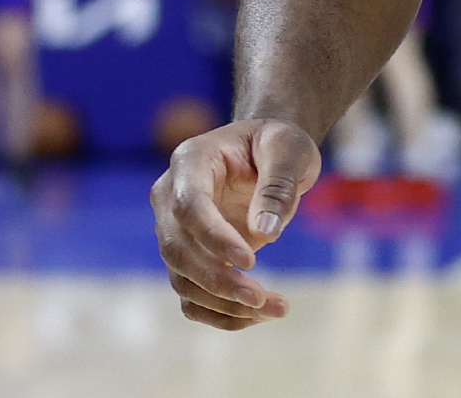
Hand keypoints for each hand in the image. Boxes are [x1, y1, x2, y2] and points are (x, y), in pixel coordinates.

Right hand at [150, 117, 319, 329]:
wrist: (266, 151)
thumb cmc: (277, 144)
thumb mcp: (289, 150)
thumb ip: (277, 186)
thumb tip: (264, 234)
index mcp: (191, 161)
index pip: (189, 206)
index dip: (214, 237)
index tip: (251, 260)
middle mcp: (171, 197)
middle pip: (178, 249)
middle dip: (218, 280)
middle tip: (262, 297)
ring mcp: (174, 230)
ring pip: (183, 278)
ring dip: (224, 303)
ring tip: (276, 308)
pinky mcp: (188, 257)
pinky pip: (191, 294)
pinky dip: (220, 312)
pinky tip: (255, 317)